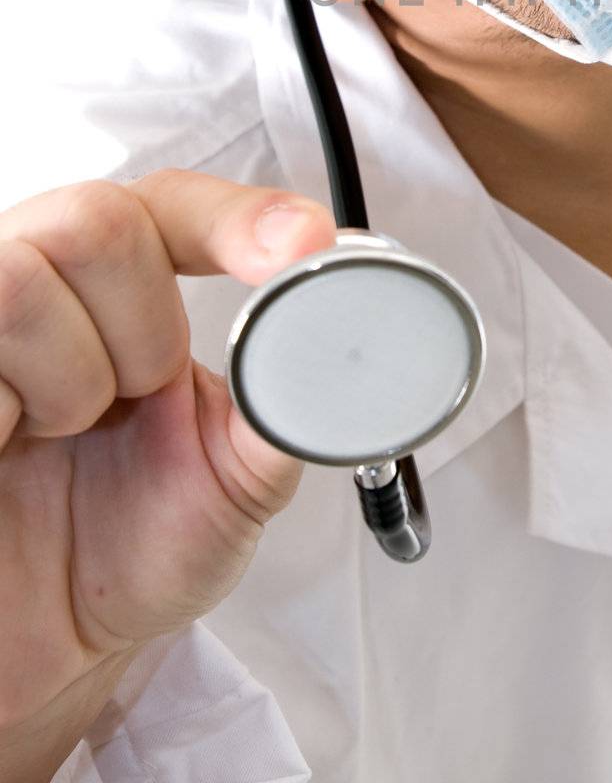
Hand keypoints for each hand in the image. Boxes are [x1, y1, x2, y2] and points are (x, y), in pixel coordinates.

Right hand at [0, 170, 336, 771]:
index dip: (240, 216)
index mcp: (124, 284)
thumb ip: (290, 394)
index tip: (305, 243)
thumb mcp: (237, 474)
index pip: (178, 203)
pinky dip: (7, 414)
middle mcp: (45, 277)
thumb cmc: (134, 543)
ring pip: (25, 282)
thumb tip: (342, 324)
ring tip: (65, 434)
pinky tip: (9, 446)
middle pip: (99, 220)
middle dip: (145, 328)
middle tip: (138, 399)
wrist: (51, 644)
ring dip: (73, 381)